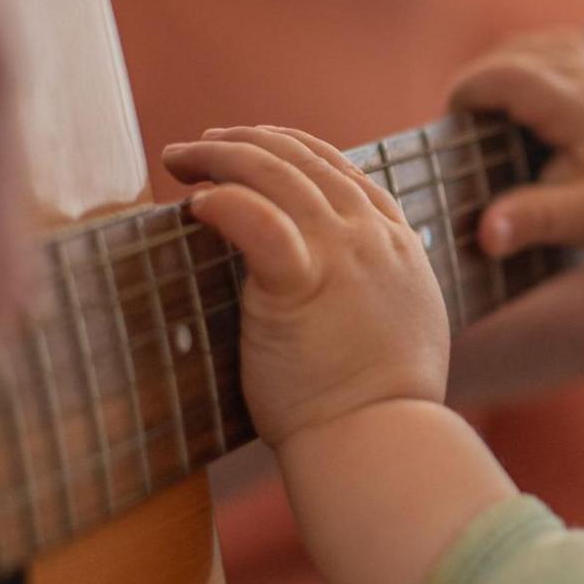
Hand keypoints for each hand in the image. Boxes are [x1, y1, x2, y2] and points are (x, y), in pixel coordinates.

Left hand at [161, 127, 450, 452]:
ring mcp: (342, 253)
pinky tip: (194, 204)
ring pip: (275, 173)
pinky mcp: (300, 280)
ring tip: (181, 159)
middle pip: (305, 159)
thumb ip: (377, 293)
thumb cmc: (381, 410)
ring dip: (220, 156)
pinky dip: (222, 200)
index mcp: (399, 246)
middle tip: (203, 146)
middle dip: (248, 141)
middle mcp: (372, 237)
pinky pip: (255, 218)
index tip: (255, 150)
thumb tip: (344, 292)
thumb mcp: (402, 331)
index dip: (293, 151)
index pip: (343, 172)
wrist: (381, 441)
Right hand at [447, 27, 583, 273]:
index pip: (512, 75)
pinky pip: (555, 46)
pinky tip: (517, 97)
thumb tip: (484, 232)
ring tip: (485, 112)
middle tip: (463, 126)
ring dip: (502, 68)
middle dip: (480, 81)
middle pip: (518, 53)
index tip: (451, 122)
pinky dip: (526, 62)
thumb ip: (531, 220)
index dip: (470, 89)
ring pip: (535, 44)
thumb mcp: (580, 222)